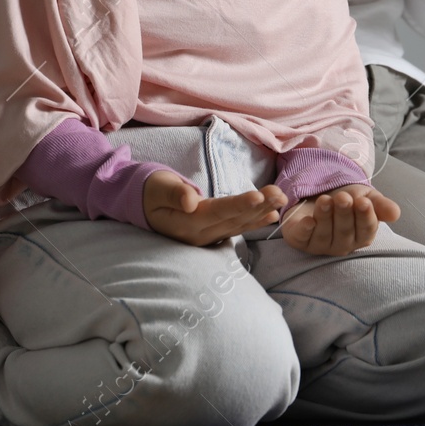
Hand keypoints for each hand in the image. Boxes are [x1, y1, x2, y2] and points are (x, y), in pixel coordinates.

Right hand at [144, 170, 285, 245]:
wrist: (143, 205)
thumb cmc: (151, 192)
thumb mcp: (158, 188)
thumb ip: (175, 194)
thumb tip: (192, 202)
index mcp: (187, 223)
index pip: (217, 213)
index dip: (239, 205)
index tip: (259, 195)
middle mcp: (200, 235)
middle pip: (234, 220)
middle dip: (259, 206)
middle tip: (281, 194)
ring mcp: (207, 238)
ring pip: (239, 224)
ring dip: (262, 212)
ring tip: (281, 199)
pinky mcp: (212, 234)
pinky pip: (236, 228)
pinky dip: (255, 221)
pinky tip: (272, 215)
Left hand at [278, 184, 399, 255]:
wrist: (318, 194)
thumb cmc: (346, 201)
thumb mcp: (366, 197)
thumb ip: (380, 205)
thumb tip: (395, 213)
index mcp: (361, 236)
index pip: (366, 230)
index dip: (365, 216)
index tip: (363, 202)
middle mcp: (342, 244)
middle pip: (345, 232)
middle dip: (344, 214)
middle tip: (343, 197)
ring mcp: (320, 245)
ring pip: (325, 234)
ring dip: (325, 216)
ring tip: (325, 200)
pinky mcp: (300, 240)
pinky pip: (303, 239)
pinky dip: (305, 231)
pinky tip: (308, 221)